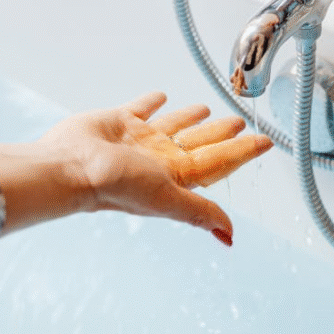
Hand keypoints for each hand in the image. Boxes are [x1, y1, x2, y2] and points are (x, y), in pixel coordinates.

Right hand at [0, 93, 270, 244]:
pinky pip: (141, 109)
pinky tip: (160, 96)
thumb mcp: (166, 197)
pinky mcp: (118, 122)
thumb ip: (199, 211)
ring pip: (173, 125)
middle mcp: (160, 158)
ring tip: (205, 108)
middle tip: (239, 123)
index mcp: (175, 175)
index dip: (243, 154)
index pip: (218, 162)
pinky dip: (152, 102)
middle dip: (220, 135)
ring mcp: (139, 140)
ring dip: (190, 118)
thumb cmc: (113, 184)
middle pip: (200, 143)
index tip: (265, 143)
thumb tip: (230, 237)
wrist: (68, 165)